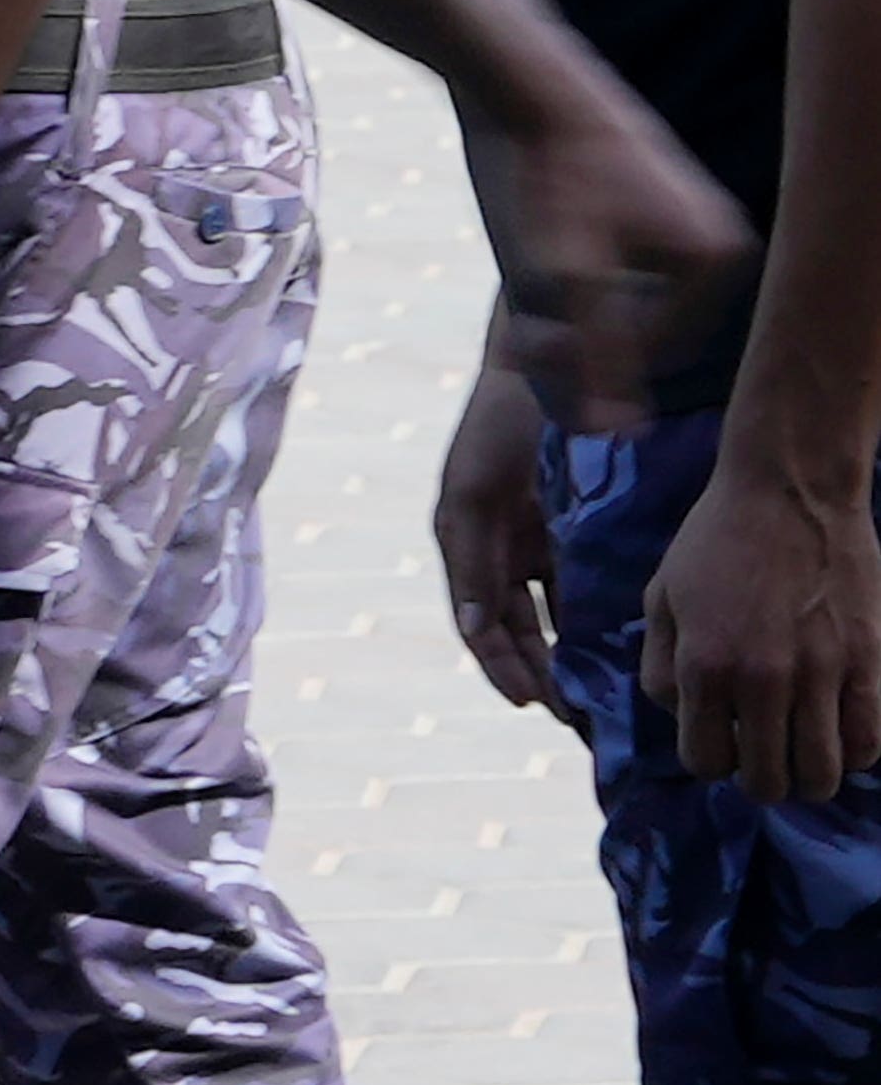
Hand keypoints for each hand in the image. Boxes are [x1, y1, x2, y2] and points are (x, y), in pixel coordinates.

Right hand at [435, 356, 568, 725]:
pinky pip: (581, 586)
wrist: (551, 365)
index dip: (502, 666)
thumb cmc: (505, 424)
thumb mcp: (477, 493)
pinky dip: (592, 619)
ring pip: (551, 616)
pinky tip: (619, 646)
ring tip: (597, 698)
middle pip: (517, 630)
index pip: (482, 624)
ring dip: (568, 656)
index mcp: (465, 543)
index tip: (532, 703)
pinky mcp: (572, 529)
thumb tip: (478, 631)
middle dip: (539, 674)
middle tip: (574, 719)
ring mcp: (537, 541)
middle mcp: (499, 550)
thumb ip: (475, 562)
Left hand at [468, 73, 755, 432]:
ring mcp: (681, 215)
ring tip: (517, 280)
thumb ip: (592, 360)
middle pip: (635, 331)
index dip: (579, 367)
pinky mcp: (638, 197)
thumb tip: (617, 433)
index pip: (648, 361)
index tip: (519, 345)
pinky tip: (525, 243)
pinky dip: (561, 269)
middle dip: (573, 338)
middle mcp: (716, 237)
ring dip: (561, 308)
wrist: (515, 78)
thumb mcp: (559, 279)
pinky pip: (602, 263)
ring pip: (611, 299)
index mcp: (717, 262)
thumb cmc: (540, 176)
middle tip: (515, 329)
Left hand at [642, 438, 880, 802]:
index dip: (711, 760)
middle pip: (767, 782)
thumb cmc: (715, 542)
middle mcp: (762, 679)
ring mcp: (821, 674)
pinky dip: (854, 752)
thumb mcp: (660, 599)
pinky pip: (869, 742)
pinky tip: (838, 732)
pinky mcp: (869, 663)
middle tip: (763, 753)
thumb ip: (661, 667)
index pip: (706, 762)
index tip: (720, 741)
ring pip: (823, 774)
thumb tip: (682, 718)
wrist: (789, 492)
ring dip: (809, 775)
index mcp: (704, 665)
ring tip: (801, 751)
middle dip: (760, 779)